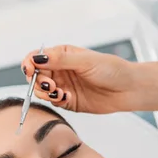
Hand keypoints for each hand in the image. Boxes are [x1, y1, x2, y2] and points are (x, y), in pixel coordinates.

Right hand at [21, 44, 136, 114]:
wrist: (128, 89)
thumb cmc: (112, 69)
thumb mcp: (85, 60)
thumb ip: (60, 60)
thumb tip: (38, 58)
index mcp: (62, 55)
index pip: (36, 58)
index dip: (29, 64)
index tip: (29, 70)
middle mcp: (60, 70)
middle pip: (35, 76)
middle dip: (38, 81)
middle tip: (50, 84)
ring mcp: (63, 86)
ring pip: (42, 90)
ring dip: (46, 92)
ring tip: (59, 92)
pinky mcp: (68, 101)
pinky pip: (53, 102)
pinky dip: (56, 101)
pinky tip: (66, 97)